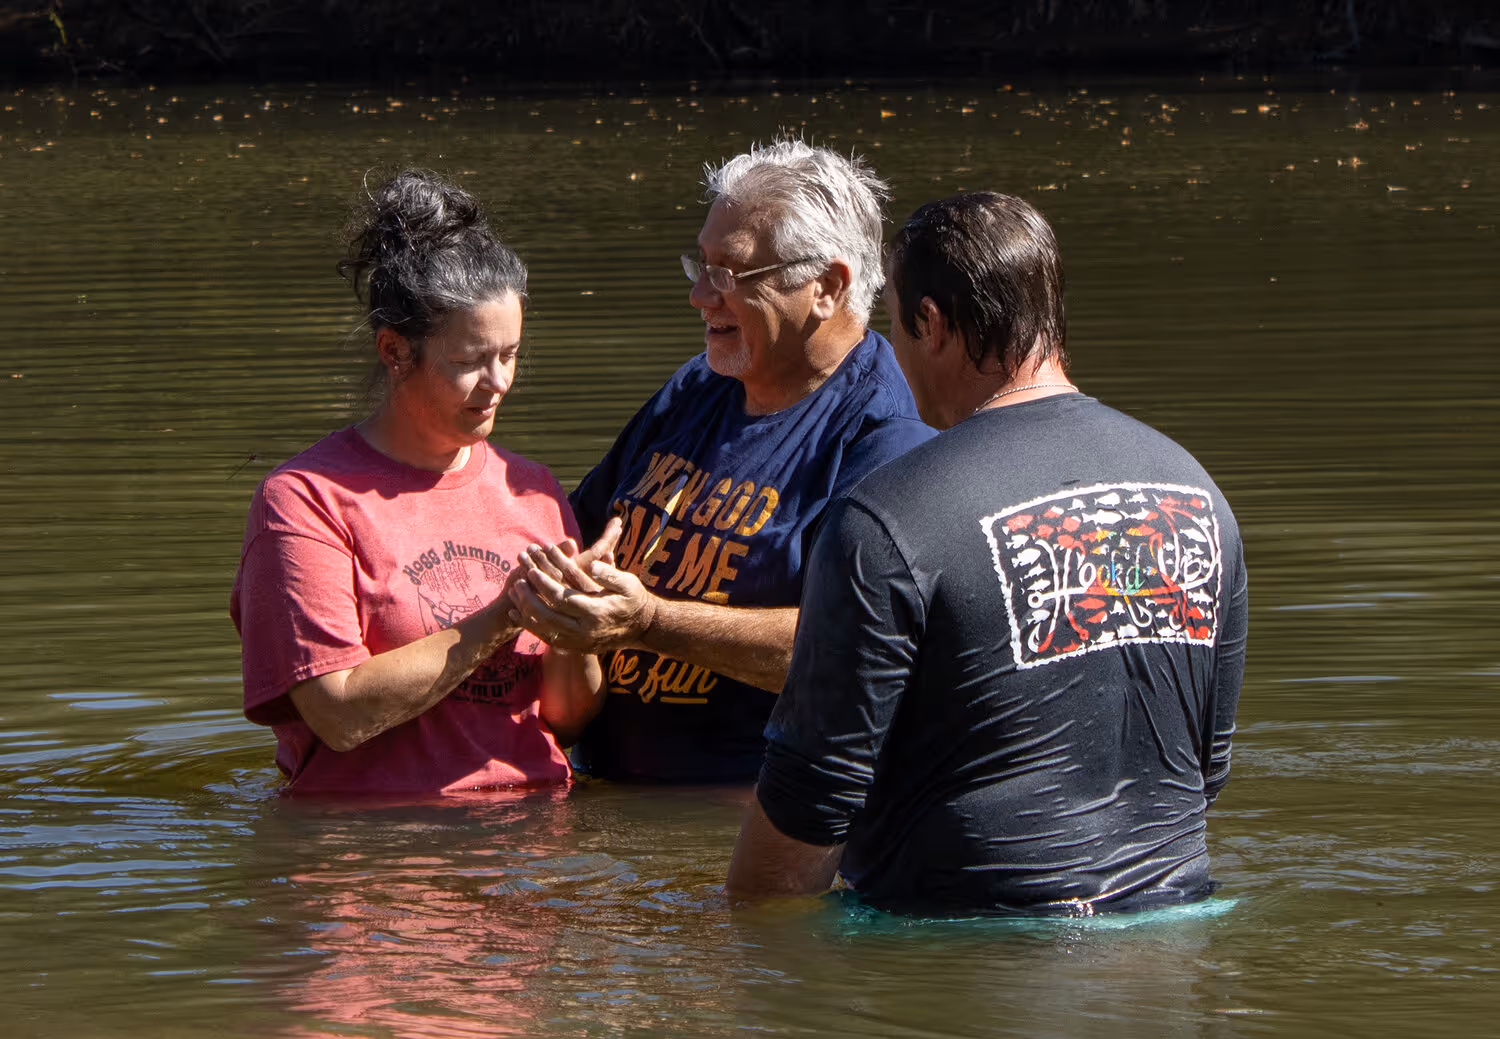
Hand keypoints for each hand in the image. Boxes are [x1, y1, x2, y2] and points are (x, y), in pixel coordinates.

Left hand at [508, 553, 655, 654]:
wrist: (642, 628)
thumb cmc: (634, 600)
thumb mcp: (628, 583)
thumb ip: (610, 573)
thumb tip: (593, 563)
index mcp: (597, 612)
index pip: (562, 598)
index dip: (544, 584)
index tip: (531, 570)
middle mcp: (585, 631)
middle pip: (548, 616)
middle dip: (529, 598)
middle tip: (517, 581)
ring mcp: (579, 642)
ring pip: (544, 630)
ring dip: (526, 612)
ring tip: (512, 594)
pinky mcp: (575, 648)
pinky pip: (547, 639)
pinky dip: (531, 627)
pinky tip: (517, 615)